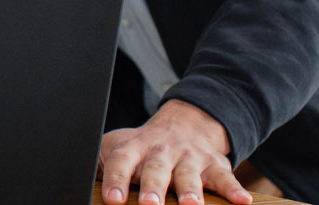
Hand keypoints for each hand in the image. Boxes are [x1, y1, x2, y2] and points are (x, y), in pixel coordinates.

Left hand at [99, 100, 250, 204]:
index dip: (116, 179)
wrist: (186, 122)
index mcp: (134, 148)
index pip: (121, 161)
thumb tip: (77, 183)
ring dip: (191, 190)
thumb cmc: (145, 146)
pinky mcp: (215, 164)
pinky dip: (234, 189)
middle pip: (157, 169)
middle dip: (154, 187)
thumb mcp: (121, 148)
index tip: (114, 199)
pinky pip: (226, 177)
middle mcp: (162, 151)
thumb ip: (104, 165)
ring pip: (190, 174)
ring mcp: (189, 157)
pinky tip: (242, 201)